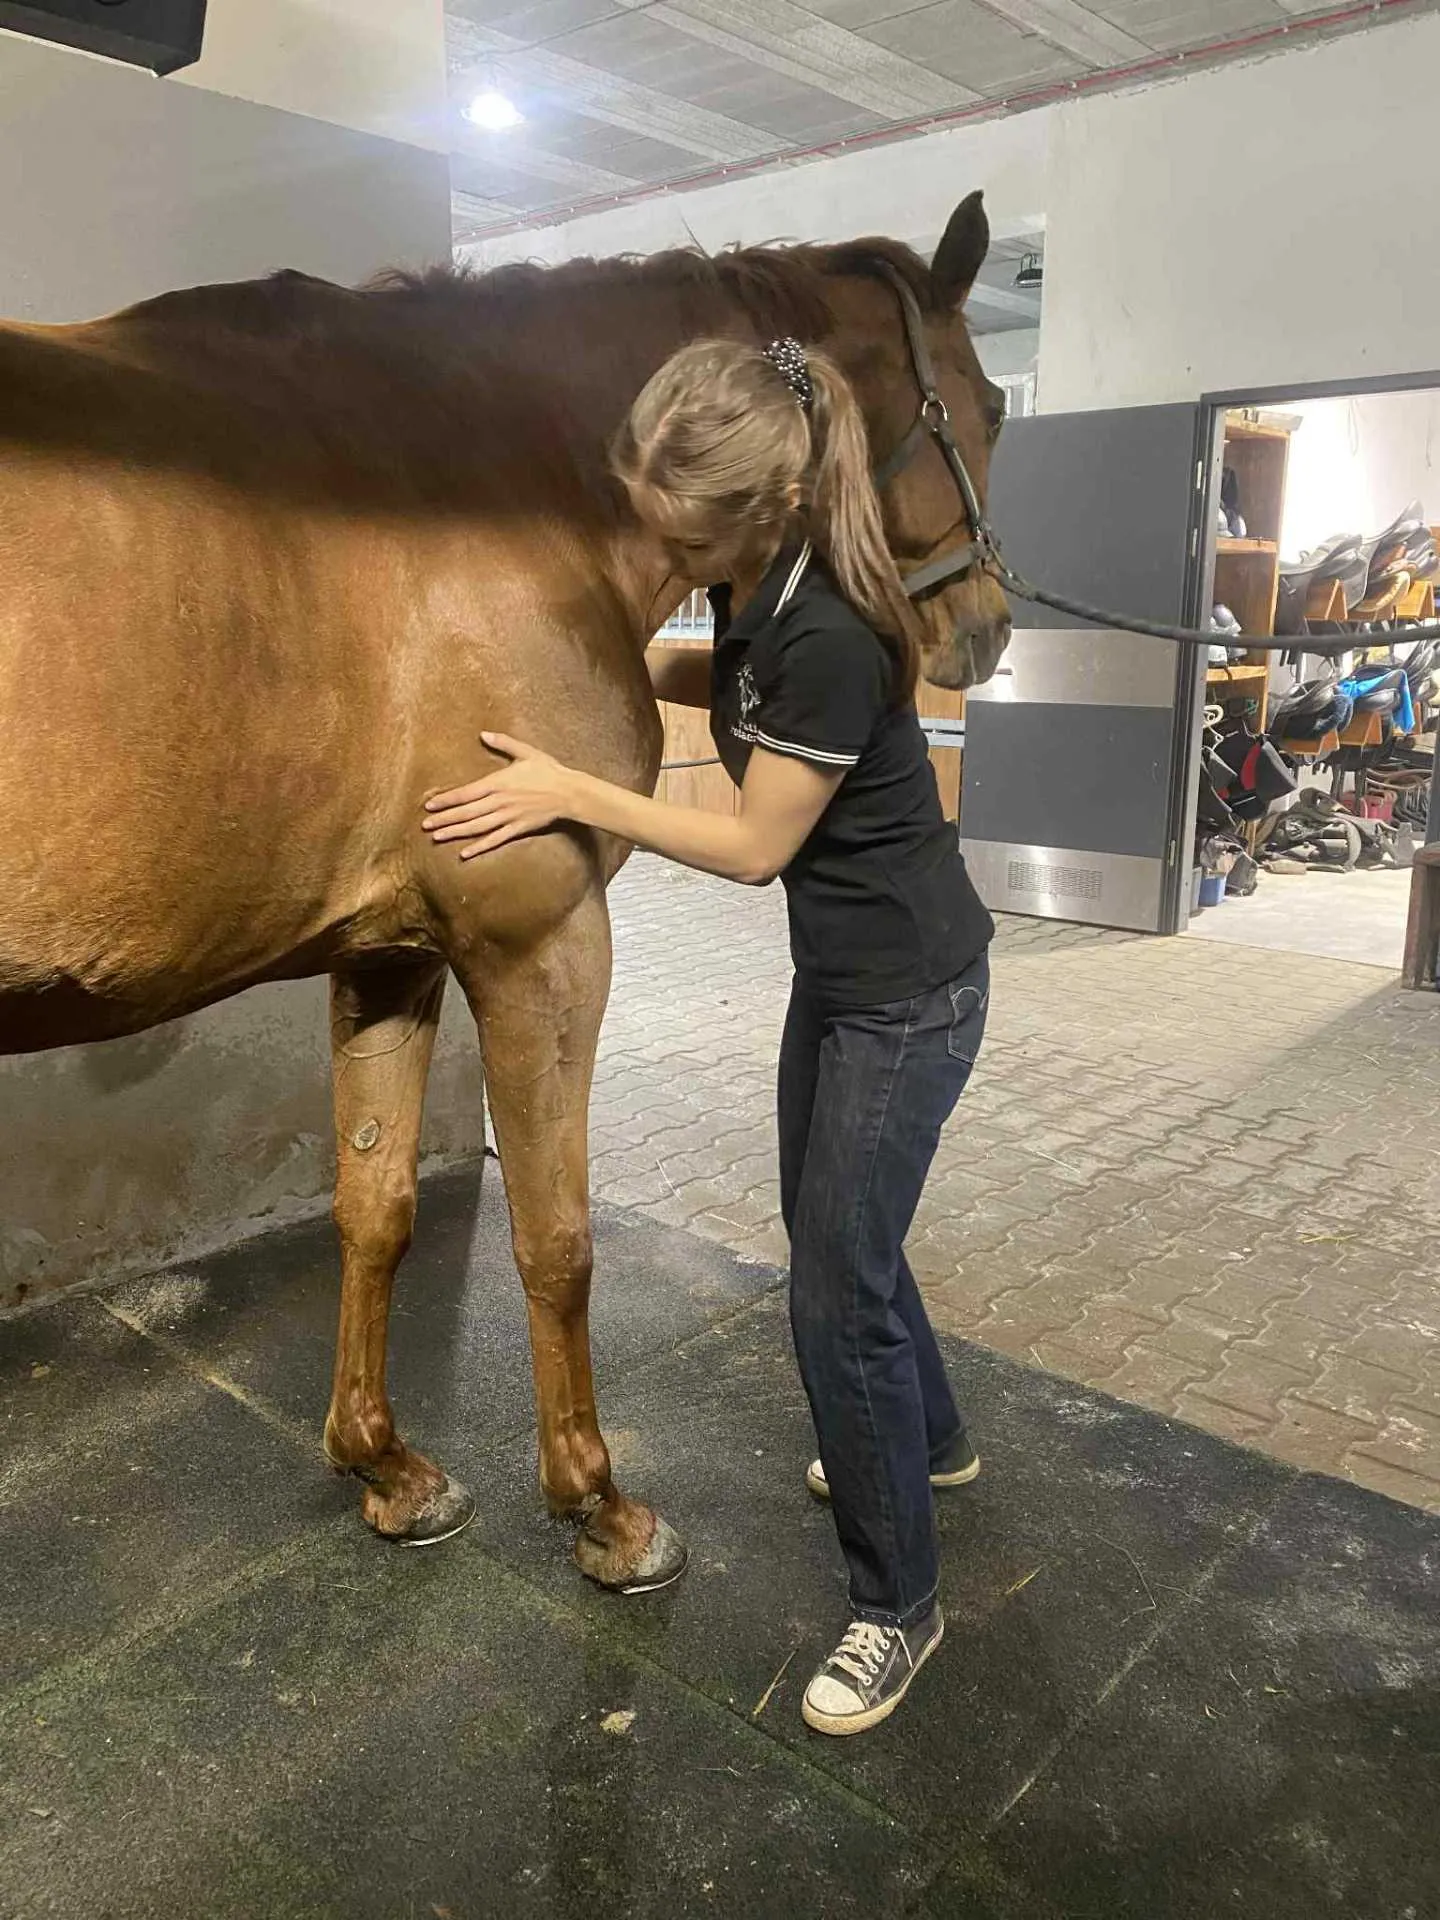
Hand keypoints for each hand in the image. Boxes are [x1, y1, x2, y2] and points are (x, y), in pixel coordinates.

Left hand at [422, 733, 579, 858]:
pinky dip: (479, 847)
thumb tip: (484, 733)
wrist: (568, 792)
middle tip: (425, 826)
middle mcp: (499, 802)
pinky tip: (464, 853)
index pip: (465, 793)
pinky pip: (495, 840)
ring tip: (437, 837)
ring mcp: (508, 817)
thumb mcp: (525, 752)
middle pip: (466, 813)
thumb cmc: (548, 770)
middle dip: (444, 819)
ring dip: (455, 833)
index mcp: (498, 782)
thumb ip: (503, 743)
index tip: (430, 806)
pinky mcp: (517, 829)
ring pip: (476, 828)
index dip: (446, 800)